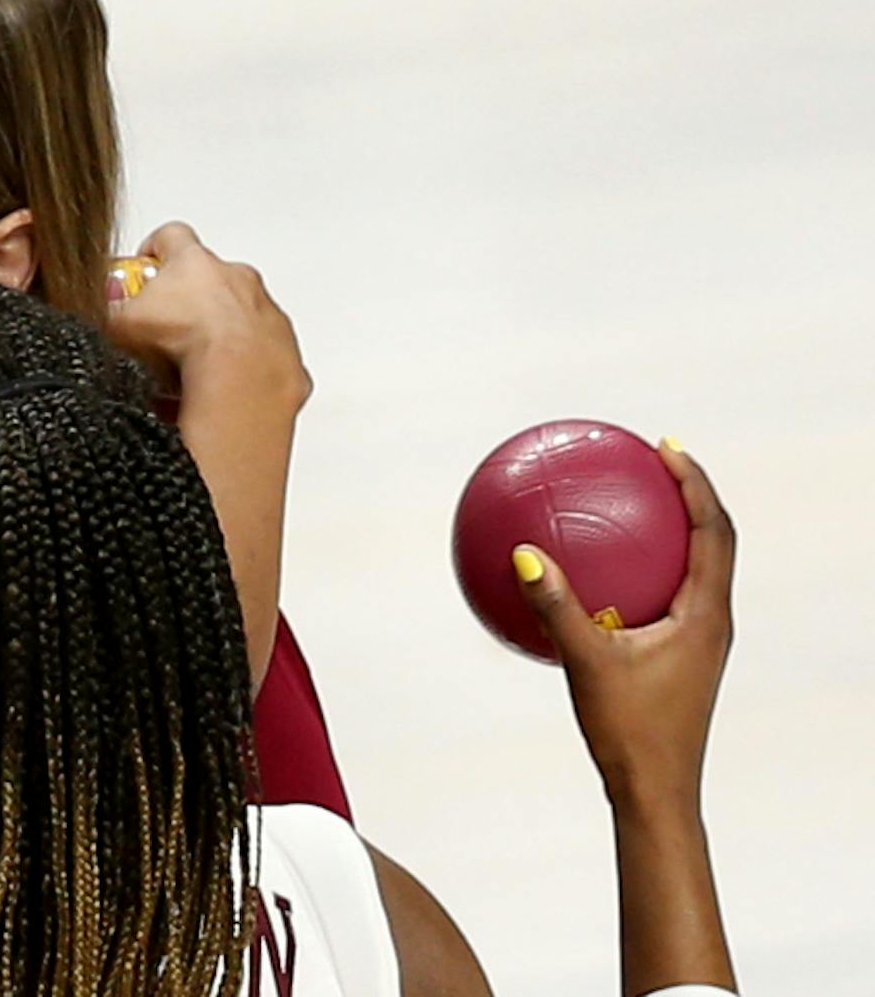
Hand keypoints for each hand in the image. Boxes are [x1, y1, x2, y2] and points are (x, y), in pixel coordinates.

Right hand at [104, 222, 310, 412]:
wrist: (239, 379)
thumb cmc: (185, 343)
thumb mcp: (120, 325)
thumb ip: (106, 312)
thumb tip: (93, 310)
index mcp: (195, 263)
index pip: (172, 236)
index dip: (154, 251)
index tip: (144, 269)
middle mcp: (238, 279)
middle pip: (210, 276)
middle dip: (190, 299)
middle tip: (165, 330)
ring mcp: (266, 312)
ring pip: (242, 314)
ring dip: (221, 333)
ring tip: (192, 369)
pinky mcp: (285, 348)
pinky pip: (263, 352)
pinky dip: (245, 366)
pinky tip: (220, 389)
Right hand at [514, 441, 734, 807]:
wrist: (657, 791)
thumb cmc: (630, 731)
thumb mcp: (586, 663)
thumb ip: (556, 606)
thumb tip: (523, 553)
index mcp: (708, 614)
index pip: (714, 530)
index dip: (696, 483)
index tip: (668, 447)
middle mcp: (713, 621)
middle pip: (714, 540)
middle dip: (689, 495)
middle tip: (655, 460)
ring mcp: (700, 641)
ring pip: (695, 569)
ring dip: (673, 530)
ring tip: (634, 501)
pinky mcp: (681, 657)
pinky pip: (666, 597)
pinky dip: (641, 571)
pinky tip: (595, 575)